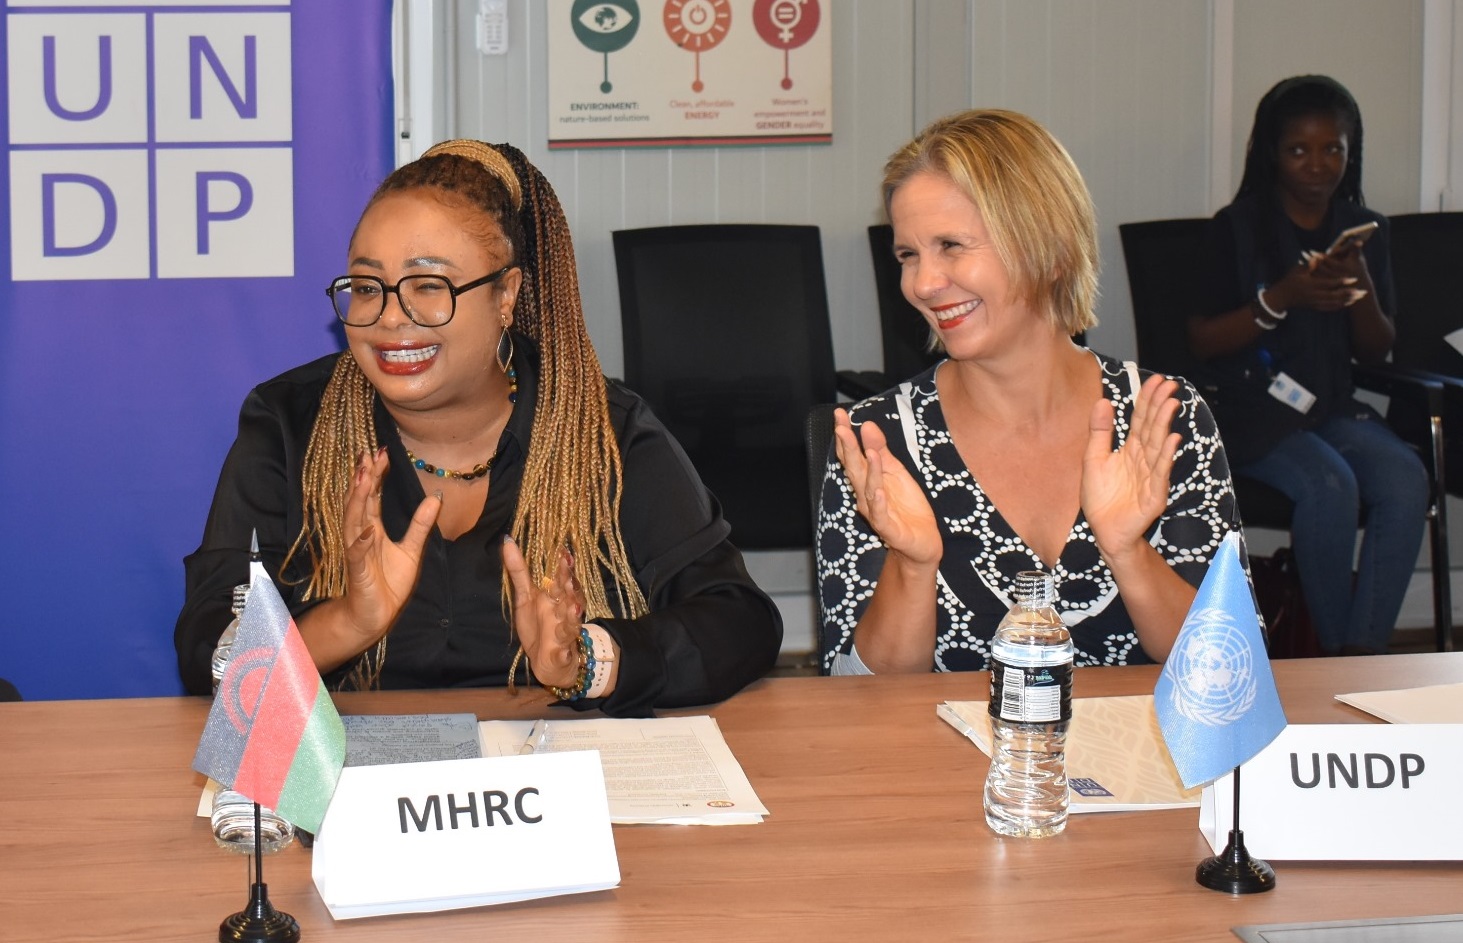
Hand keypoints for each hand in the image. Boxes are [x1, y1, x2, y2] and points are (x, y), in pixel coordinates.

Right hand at [339, 448, 441, 645]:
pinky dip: (360, 541)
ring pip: (353, 521)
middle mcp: (361, 536)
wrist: (375, 615)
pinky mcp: (358, 572)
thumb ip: (421, 524)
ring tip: (363, 479)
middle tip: (367, 454)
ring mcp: (357, 552)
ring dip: (357, 501)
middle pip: (359, 502)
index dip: (376, 476)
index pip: (372, 497)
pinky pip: (357, 554)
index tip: (381, 453)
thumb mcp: (412, 549)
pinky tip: (368, 529)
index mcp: (373, 529)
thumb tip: (436, 496)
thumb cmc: (388, 582)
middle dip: (363, 479)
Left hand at [502, 539, 587, 690]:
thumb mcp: (525, 597)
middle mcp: (563, 614)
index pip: (562, 580)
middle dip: (571, 589)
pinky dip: (564, 653)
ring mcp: (563, 635)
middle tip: (569, 578)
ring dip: (573, 618)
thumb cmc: (538, 624)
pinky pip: (564, 654)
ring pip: (571, 625)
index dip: (564, 568)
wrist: (547, 660)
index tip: (564, 554)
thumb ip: (519, 571)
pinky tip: (564, 651)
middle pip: (570, 599)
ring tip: (573, 609)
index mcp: (556, 598)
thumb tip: (507, 541)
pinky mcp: (560, 656)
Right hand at [832, 408, 940, 568]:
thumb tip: (867, 424)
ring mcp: (876, 513)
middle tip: (842, 427)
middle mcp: (866, 495)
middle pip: (855, 469)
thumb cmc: (906, 507)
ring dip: (868, 471)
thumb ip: (882, 451)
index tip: (840, 414)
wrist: (922, 542)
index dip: (845, 436)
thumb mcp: (897, 472)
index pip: (852, 455)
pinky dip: (878, 503)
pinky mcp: (889, 529)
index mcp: (867, 480)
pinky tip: (878, 491)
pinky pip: (881, 515)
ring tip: (869, 451)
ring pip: (868, 489)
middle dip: (848, 448)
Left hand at [1081, 375, 1180, 566]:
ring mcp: (1151, 476)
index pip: (1141, 420)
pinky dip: (1167, 456)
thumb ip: (1099, 432)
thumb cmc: (1101, 498)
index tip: (1155, 379)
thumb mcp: (1094, 459)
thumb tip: (1102, 401)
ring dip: (1165, 424)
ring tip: (1171, 403)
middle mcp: (1144, 460)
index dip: (1148, 400)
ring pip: (1159, 446)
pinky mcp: (1154, 495)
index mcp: (1131, 450)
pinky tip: (1173, 439)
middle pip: (1153, 428)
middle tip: (1169, 384)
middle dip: (1160, 406)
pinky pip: (1161, 473)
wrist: (1104, 532)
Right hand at [1269, 260, 1359, 311]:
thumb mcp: (1297, 271)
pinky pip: (1330, 308)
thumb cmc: (1290, 281)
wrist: (1282, 297)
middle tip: (1362, 291)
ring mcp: (1315, 303)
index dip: (1342, 281)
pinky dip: (1340, 306)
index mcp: (1310, 285)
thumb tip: (1316, 257)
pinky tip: (1349, 303)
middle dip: (1350, 293)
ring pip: (1334, 303)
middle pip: (1335, 295)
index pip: (1329, 283)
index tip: (1354, 279)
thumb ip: (1308, 266)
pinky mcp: (1315, 307)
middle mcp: (1314, 295)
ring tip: (1359, 297)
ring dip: (1348, 300)